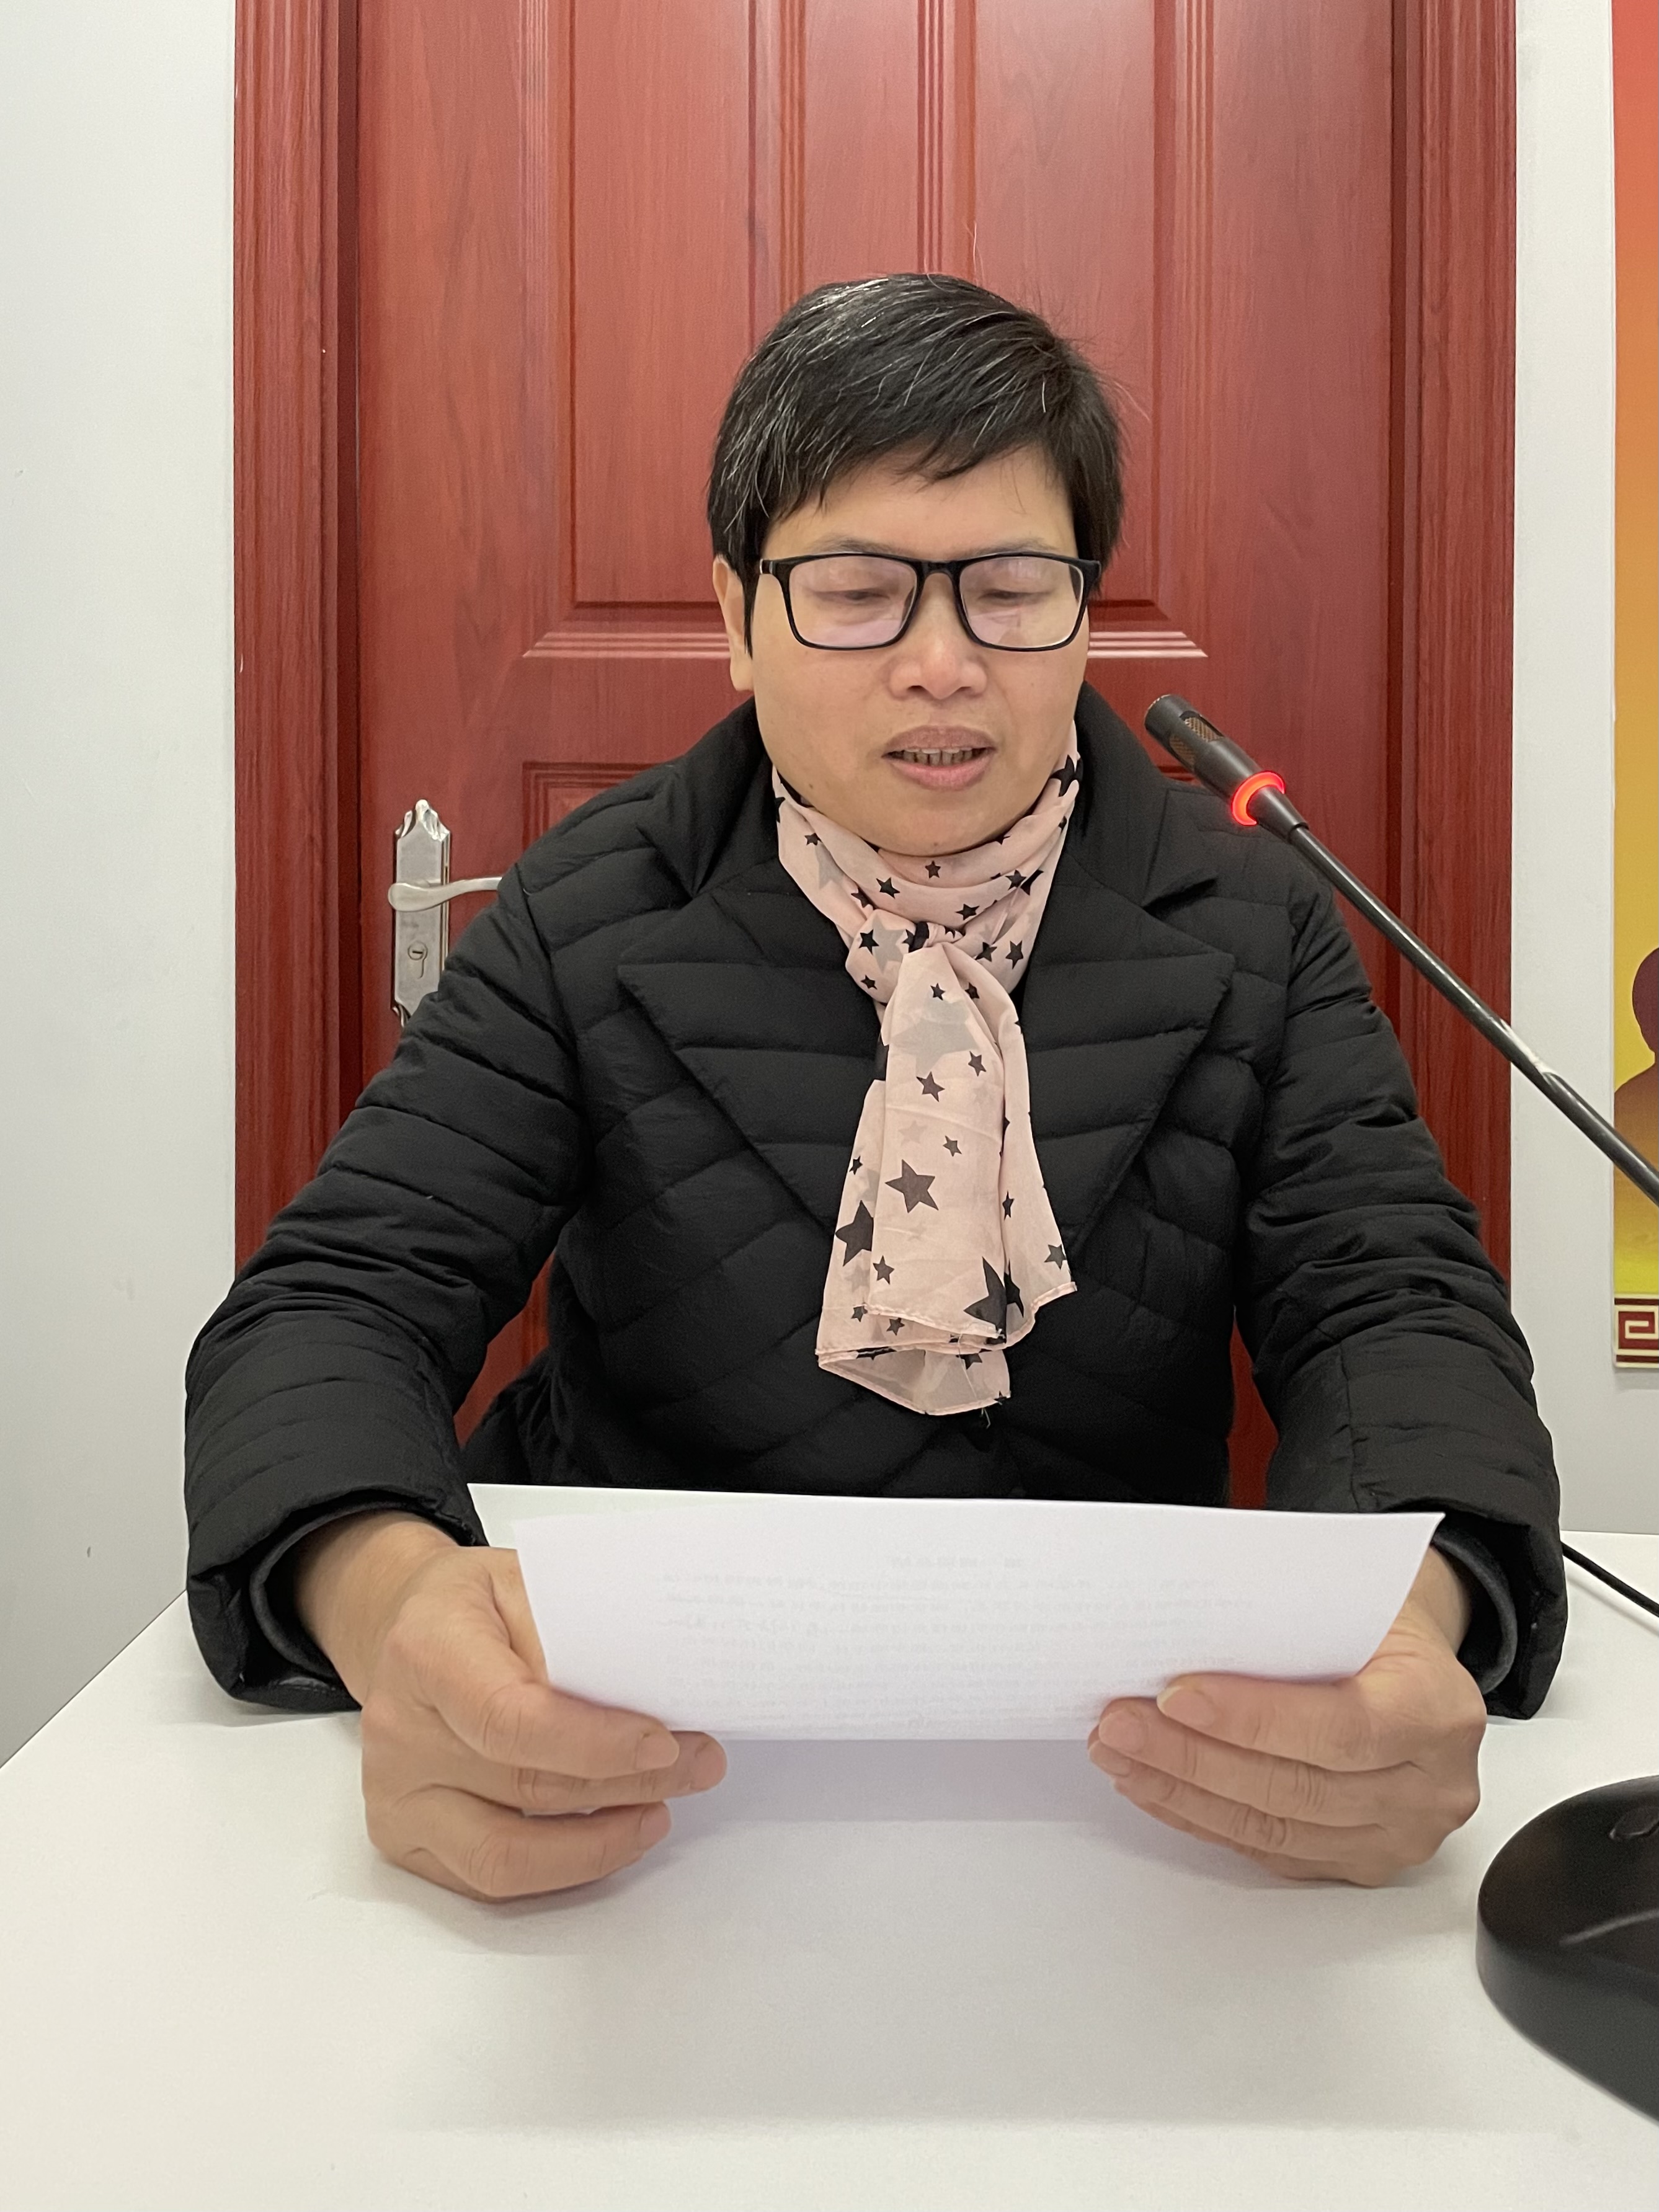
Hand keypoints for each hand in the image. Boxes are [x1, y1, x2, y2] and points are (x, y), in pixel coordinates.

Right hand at [291, 1512, 725, 1899]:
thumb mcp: (527, 1579)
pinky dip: (563, 1865)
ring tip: (662, 1808)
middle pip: (525, 1783)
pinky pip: (490, 1878)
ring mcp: (393, 1792)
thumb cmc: (475, 1603)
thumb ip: (578, 1633)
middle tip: (699, 1763)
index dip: (593, 1742)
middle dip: (628, 1782)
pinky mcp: (401, 1837)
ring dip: (603, 1839)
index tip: (663, 1743)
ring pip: (509, 1852)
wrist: (407, 1628)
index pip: (510, 1716)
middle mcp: (398, 1728)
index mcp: (426, 1649)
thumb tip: (651, 1697)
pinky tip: (613, 1833)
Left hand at [1087, 1547, 1484, 1884]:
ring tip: (1121, 1753)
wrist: (1416, 1661)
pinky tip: (1155, 1786)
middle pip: (1296, 1787)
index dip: (1252, 1719)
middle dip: (1193, 1757)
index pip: (1340, 1728)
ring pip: (1274, 1826)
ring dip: (1184, 1791)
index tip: (1176, 1695)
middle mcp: (1430, 1786)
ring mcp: (1398, 1834)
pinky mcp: (1360, 1861)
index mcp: (1438, 1709)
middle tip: (1120, 1724)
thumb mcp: (1350, 1593)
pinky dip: (1202, 1816)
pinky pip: (1269, 1847)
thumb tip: (1184, 1625)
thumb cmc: (1379, 1619)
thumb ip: (1285, 1616)